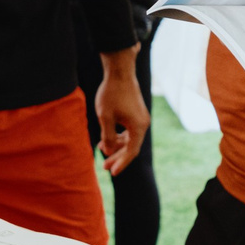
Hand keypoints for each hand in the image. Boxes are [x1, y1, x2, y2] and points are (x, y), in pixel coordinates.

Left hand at [95, 50, 149, 176]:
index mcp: (138, 127)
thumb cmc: (111, 93)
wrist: (120, 71)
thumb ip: (107, 137)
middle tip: (104, 166)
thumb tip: (109, 151)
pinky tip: (107, 137)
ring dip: (117, 145)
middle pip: (131, 147)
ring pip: (130, 139)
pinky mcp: (136, 113)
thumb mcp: (105, 117)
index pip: (131, 152)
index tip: (111, 172)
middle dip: (117, 156)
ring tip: (101, 149)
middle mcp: (143, 124)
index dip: (121, 163)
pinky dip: (119, 136)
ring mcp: (141, 118)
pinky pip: (129, 130)